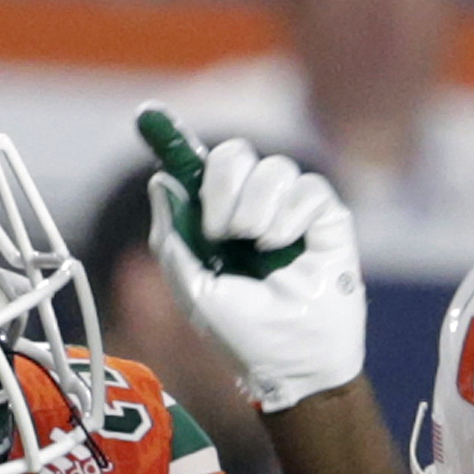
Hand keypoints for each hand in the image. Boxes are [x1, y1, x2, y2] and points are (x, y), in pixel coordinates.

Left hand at [139, 108, 365, 412]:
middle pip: (234, 154)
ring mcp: (291, 208)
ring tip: (260, 248)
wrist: (292, 358)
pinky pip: (307, 187)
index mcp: (217, 220)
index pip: (200, 169)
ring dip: (257, 210)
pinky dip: (291, 220)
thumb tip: (160, 181)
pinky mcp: (326, 214)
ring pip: (273, 168)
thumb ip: (173, 238)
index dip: (174, 141)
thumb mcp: (194, 289)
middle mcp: (253, 207)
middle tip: (222, 229)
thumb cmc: (243, 333)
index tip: (147, 115)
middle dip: (224, 185)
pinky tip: (288, 250)